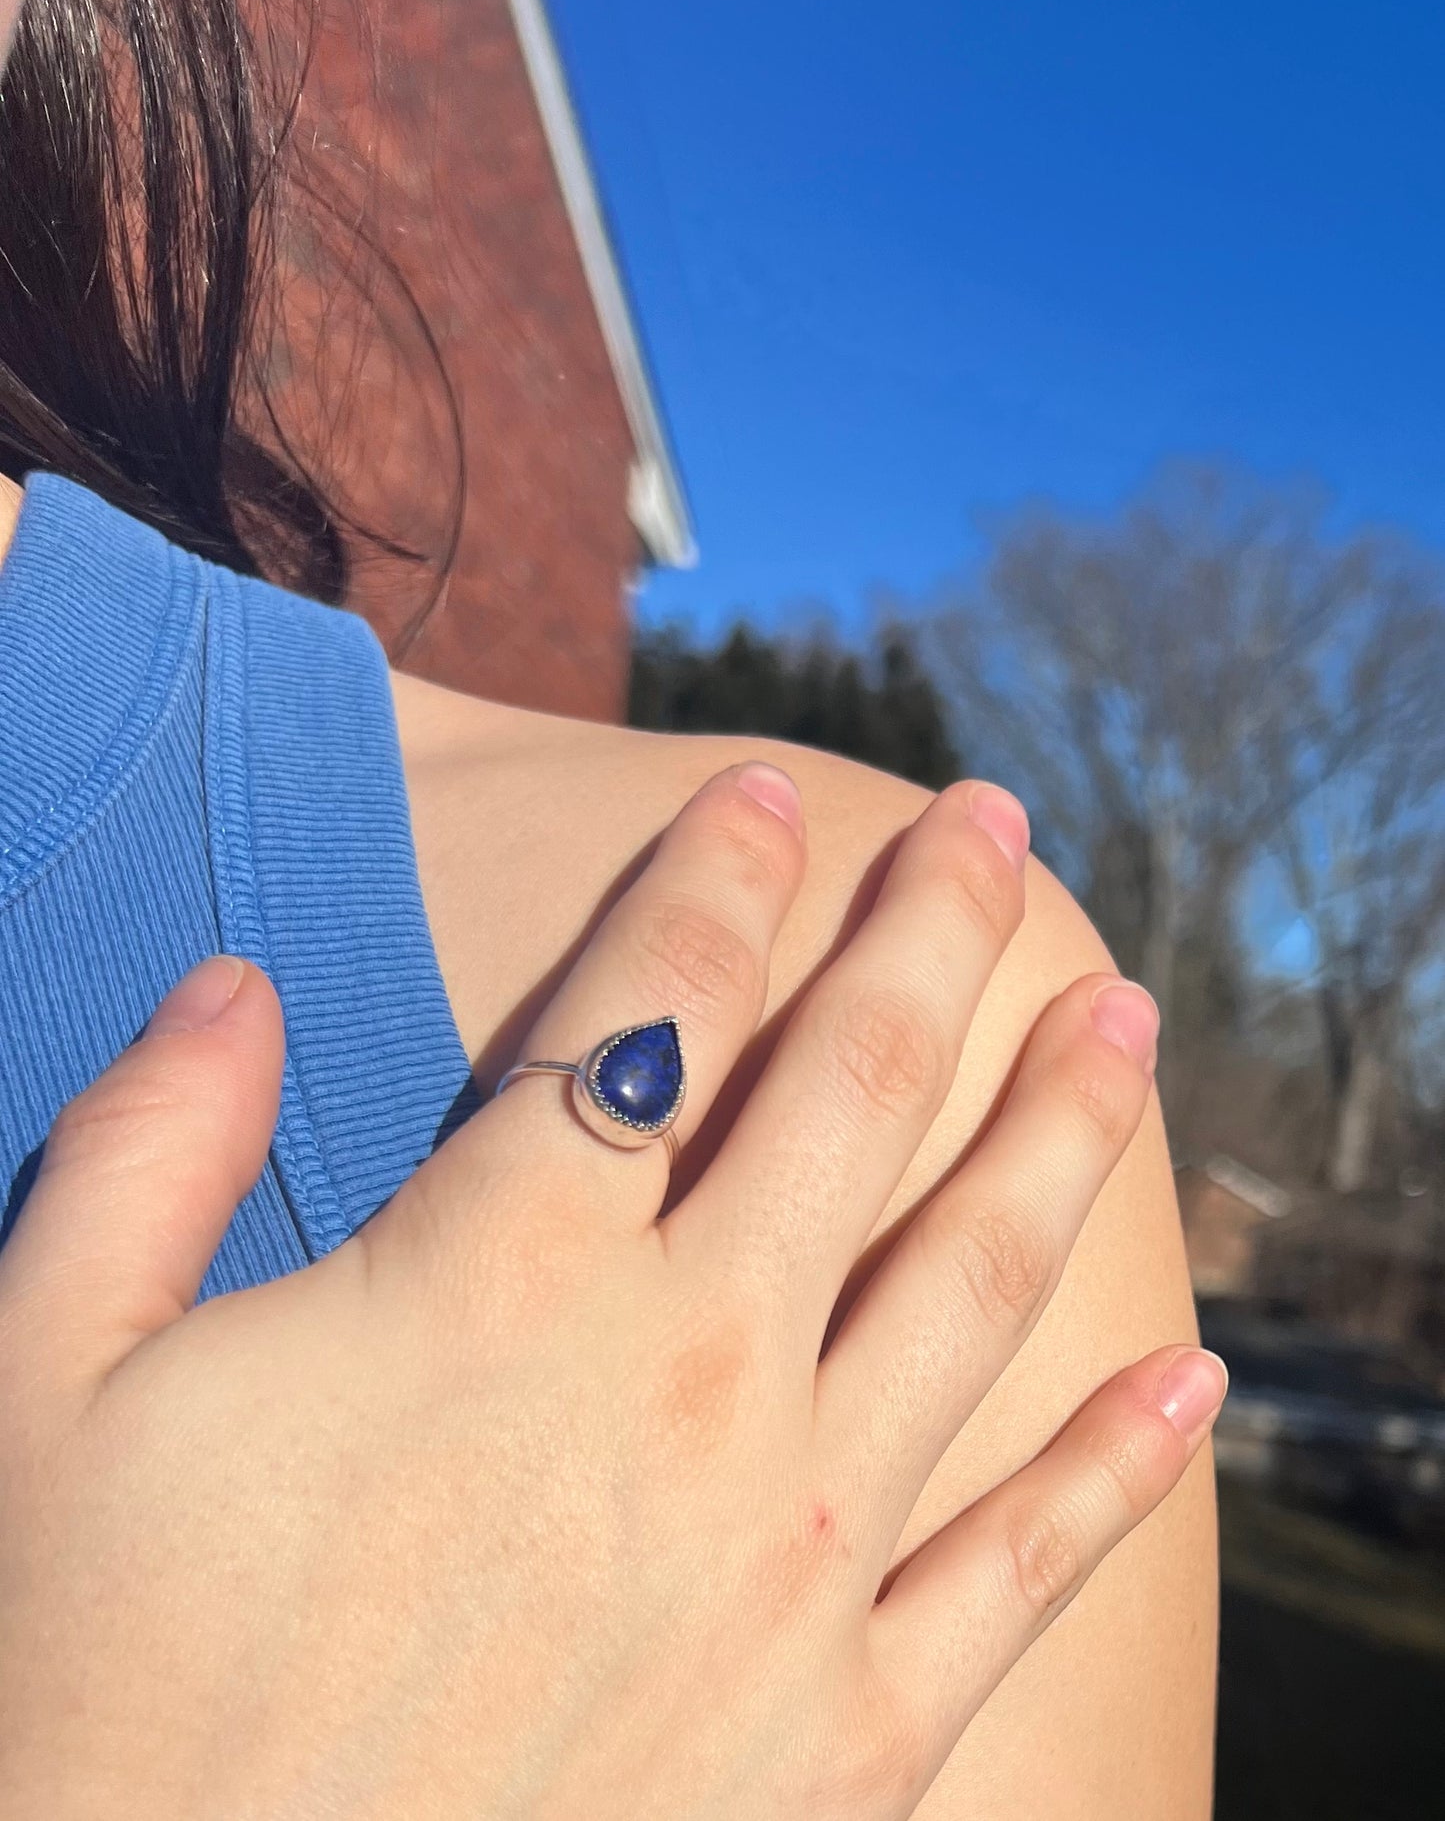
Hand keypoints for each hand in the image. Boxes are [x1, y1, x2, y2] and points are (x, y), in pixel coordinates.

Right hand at [0, 766, 1222, 1818]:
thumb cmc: (75, 1706)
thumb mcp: (33, 1387)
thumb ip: (142, 1151)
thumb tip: (233, 982)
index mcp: (496, 1284)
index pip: (648, 1012)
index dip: (716, 878)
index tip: (770, 789)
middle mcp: (682, 1387)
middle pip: (850, 1092)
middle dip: (929, 935)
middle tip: (995, 829)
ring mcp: (786, 1561)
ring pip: (972, 1282)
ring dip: (1061, 1133)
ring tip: (1128, 1016)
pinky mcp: (841, 1737)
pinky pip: (1017, 1566)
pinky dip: (1118, 1466)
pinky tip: (1194, 1378)